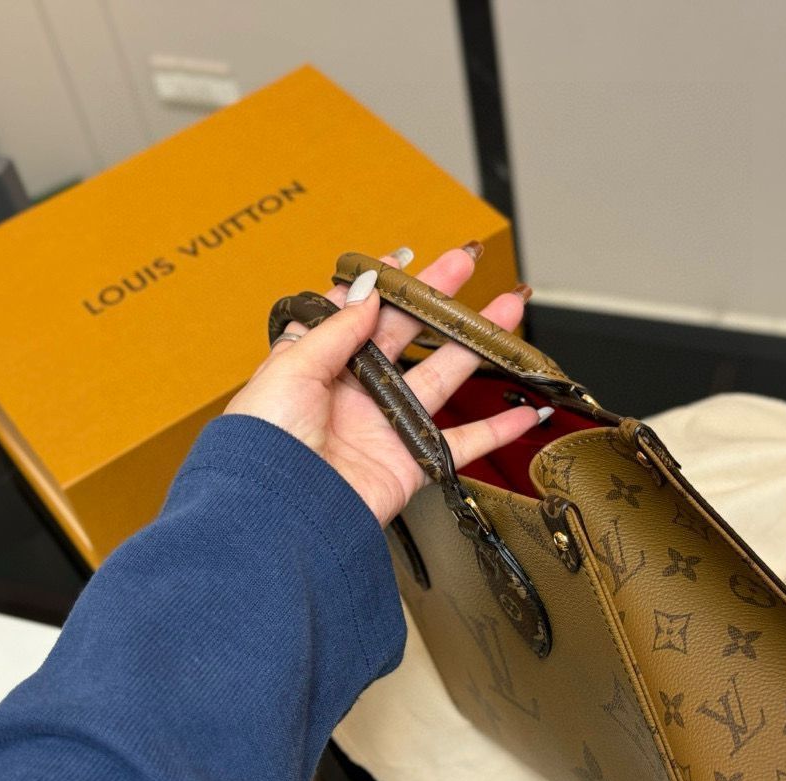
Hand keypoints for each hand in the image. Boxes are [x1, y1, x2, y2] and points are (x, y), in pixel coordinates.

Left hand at [224, 245, 543, 525]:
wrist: (277, 515)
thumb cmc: (263, 446)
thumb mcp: (290, 370)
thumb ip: (336, 330)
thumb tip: (368, 290)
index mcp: (318, 367)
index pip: (356, 314)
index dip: (381, 286)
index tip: (405, 260)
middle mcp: (354, 393)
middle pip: (407, 335)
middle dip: (439, 299)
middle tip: (468, 264)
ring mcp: (385, 427)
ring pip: (443, 376)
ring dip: (477, 346)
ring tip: (508, 311)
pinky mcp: (410, 464)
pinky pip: (461, 444)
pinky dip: (496, 431)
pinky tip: (521, 412)